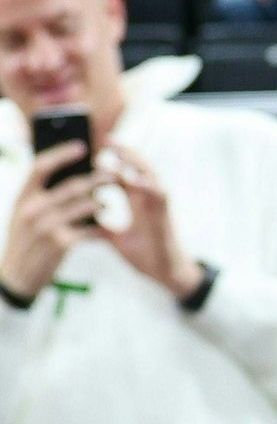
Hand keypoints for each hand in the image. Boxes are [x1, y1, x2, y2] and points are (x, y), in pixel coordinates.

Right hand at [0, 143, 112, 299]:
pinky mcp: (60, 244)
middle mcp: (32, 209)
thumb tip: (67, 174)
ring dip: (100, 202)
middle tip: (113, 174)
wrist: (17, 277)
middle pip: (71, 185)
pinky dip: (99, 228)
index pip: (40, 167)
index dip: (62, 154)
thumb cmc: (25, 242)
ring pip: (84, 206)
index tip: (82, 146)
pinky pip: (89, 230)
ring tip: (106, 202)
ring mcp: (46, 227)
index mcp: (22, 198)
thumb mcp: (23, 216)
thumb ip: (39, 197)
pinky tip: (105, 228)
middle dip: (96, 178)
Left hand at [98, 145, 204, 302]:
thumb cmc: (145, 255)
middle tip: (108, 140)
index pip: (126, 176)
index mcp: (138, 203)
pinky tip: (135, 179)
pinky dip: (148, 185)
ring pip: (151, 176)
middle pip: (140, 169)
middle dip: (125, 154)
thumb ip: (103, 226)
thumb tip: (81, 220)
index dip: (113, 163)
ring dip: (137, 164)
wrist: (165, 273)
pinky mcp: (166, 216)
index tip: (96, 152)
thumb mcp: (116, 239)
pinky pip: (159, 195)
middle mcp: (150, 200)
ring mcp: (159, 206)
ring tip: (121, 153)